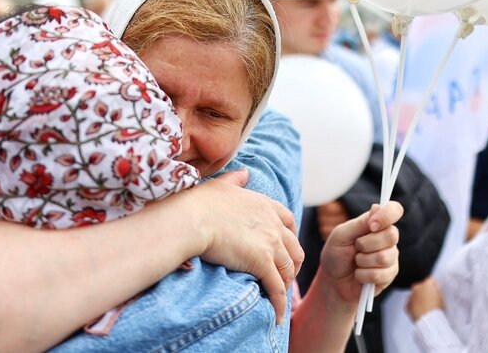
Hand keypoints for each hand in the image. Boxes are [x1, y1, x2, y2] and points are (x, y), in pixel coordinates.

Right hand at [182, 168, 303, 323]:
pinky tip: (277, 316)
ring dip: (286, 284)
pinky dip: (279, 303)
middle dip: (293, 263)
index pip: (288, 220)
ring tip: (279, 295)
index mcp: (265, 205)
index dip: (290, 235)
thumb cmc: (200, 202)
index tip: (285, 246)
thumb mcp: (222, 185)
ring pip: (288, 269)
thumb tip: (244, 171)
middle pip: (294, 247)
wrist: (193, 218)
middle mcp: (273, 224)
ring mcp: (270, 244)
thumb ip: (236, 180)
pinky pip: (276, 288)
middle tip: (285, 274)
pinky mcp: (262, 263)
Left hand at [318, 201, 401, 303]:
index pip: (394, 210)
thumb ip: (359, 223)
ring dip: (362, 261)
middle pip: (391, 235)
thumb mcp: (341, 235)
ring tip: (356, 262)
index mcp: (376, 223)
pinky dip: (363, 275)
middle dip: (365, 244)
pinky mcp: (389, 275)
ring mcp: (391, 257)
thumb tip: (378, 208)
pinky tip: (359, 275)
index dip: (387, 215)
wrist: (333, 281)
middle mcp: (387, 238)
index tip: (371, 225)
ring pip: (384, 257)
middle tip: (355, 248)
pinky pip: (380, 275)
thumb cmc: (336, 254)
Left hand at [407, 277, 443, 320]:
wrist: (429, 320)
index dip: (434, 286)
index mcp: (426, 284)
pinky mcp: (407, 305)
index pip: (431, 280)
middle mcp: (416, 288)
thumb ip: (437, 290)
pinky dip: (414, 307)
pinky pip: (411, 304)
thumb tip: (434, 289)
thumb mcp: (441, 298)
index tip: (436, 292)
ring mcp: (410, 297)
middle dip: (424, 292)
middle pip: (421, 287)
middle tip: (430, 301)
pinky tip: (421, 313)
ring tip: (426, 309)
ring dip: (419, 299)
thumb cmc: (436, 309)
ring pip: (415, 296)